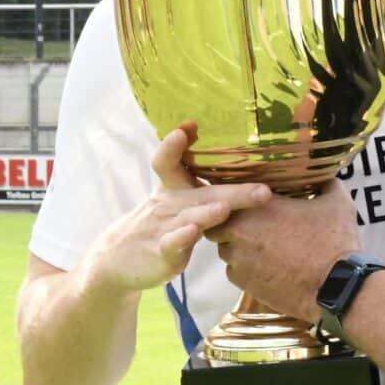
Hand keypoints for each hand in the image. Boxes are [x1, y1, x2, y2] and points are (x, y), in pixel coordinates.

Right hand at [76, 122, 271, 297]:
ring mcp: (165, 228)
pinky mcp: (163, 253)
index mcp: (172, 188)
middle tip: (264, 189)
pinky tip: (192, 232)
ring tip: (225, 208)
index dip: (175, 146)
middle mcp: (170, 204)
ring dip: (208, 213)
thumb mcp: (172, 193)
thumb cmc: (159, 220)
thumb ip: (185, 165)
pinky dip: (181, 237)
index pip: (167, 162)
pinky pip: (172, 243)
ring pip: (190, 218)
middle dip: (232, 191)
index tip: (189, 126)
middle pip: (200, 194)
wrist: (120, 258)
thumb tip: (194, 126)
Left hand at [216, 184, 360, 320]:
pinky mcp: (243, 284)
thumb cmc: (335, 242)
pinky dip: (247, 269)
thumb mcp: (337, 204)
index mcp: (257, 206)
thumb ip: (327, 184)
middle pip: (219, 226)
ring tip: (265, 249)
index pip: (225, 199)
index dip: (233, 203)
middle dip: (231, 226)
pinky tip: (269, 268)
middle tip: (254, 227)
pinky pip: (236, 272)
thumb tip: (327, 176)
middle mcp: (239, 232)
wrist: (336, 288)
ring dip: (239, 248)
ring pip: (227, 250)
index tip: (248, 204)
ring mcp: (238, 260)